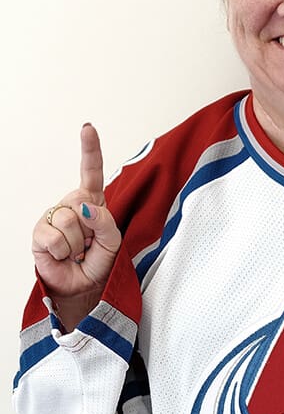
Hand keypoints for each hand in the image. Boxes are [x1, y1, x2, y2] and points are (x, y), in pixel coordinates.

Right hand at [32, 124, 120, 326]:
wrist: (83, 285)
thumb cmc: (99, 259)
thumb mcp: (113, 239)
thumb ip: (104, 220)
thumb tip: (85, 208)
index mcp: (93, 200)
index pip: (91, 171)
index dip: (90, 148)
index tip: (87, 128)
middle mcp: (72, 204)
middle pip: (83, 200)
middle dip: (91, 226)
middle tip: (89, 242)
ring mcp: (54, 216)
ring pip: (70, 220)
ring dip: (78, 242)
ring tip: (77, 250)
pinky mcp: (40, 233)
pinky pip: (54, 237)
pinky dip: (63, 251)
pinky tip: (63, 255)